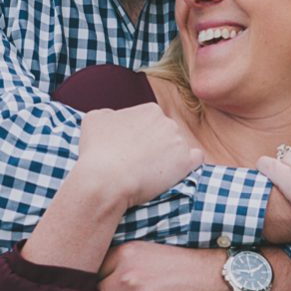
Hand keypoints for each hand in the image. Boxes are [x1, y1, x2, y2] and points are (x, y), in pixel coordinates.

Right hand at [74, 104, 204, 209]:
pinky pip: (195, 159)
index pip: (150, 121)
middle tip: (138, 161)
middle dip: (154, 144)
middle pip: (165, 133)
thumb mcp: (94, 118)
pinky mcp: (185, 163)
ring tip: (150, 171)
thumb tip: (116, 118)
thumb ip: (110, 114)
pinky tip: (173, 171)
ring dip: (168, 155)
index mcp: (149, 110)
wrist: (105, 179)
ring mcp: (179, 142)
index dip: (140, 135)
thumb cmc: (96, 150)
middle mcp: (167, 122)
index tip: (130, 148)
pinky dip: (187, 164)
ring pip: (178, 146)